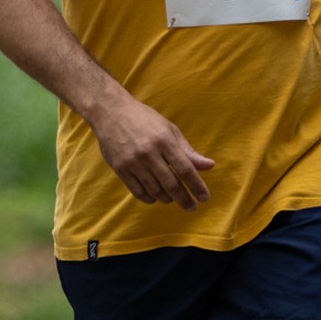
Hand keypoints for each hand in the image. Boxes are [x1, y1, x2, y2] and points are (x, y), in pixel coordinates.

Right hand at [87, 95, 214, 209]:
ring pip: (154, 190)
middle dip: (184, 199)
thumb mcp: (169, 130)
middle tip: (192, 207)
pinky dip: (149, 198)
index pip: (185, 169)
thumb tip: (209, 166)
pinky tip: (155, 197)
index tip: (204, 198)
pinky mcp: (120, 168)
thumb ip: (188, 150)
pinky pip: (137, 191)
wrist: (110, 112)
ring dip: (167, 198)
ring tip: (173, 199)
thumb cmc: (144, 119)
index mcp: (164, 141)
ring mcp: (133, 162)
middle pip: (171, 184)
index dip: (197, 186)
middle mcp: (149, 153)